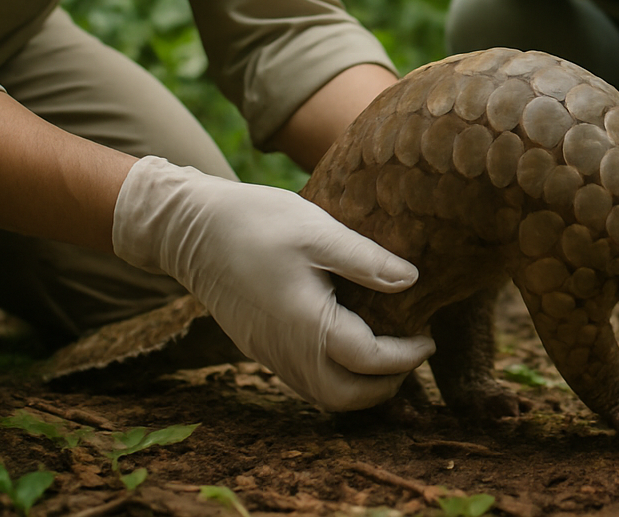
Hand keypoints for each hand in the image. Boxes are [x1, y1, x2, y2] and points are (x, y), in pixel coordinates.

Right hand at [111, 157, 434, 410]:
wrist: (190, 229)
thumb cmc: (255, 221)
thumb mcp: (317, 230)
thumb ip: (365, 259)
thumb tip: (412, 281)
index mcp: (306, 322)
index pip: (369, 361)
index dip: (406, 355)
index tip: (429, 336)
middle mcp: (286, 350)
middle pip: (346, 397)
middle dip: (387, 385)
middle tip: (413, 353)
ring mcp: (270, 354)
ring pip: (323, 397)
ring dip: (361, 387)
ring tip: (389, 353)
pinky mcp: (260, 348)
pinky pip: (304, 382)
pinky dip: (336, 378)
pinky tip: (351, 347)